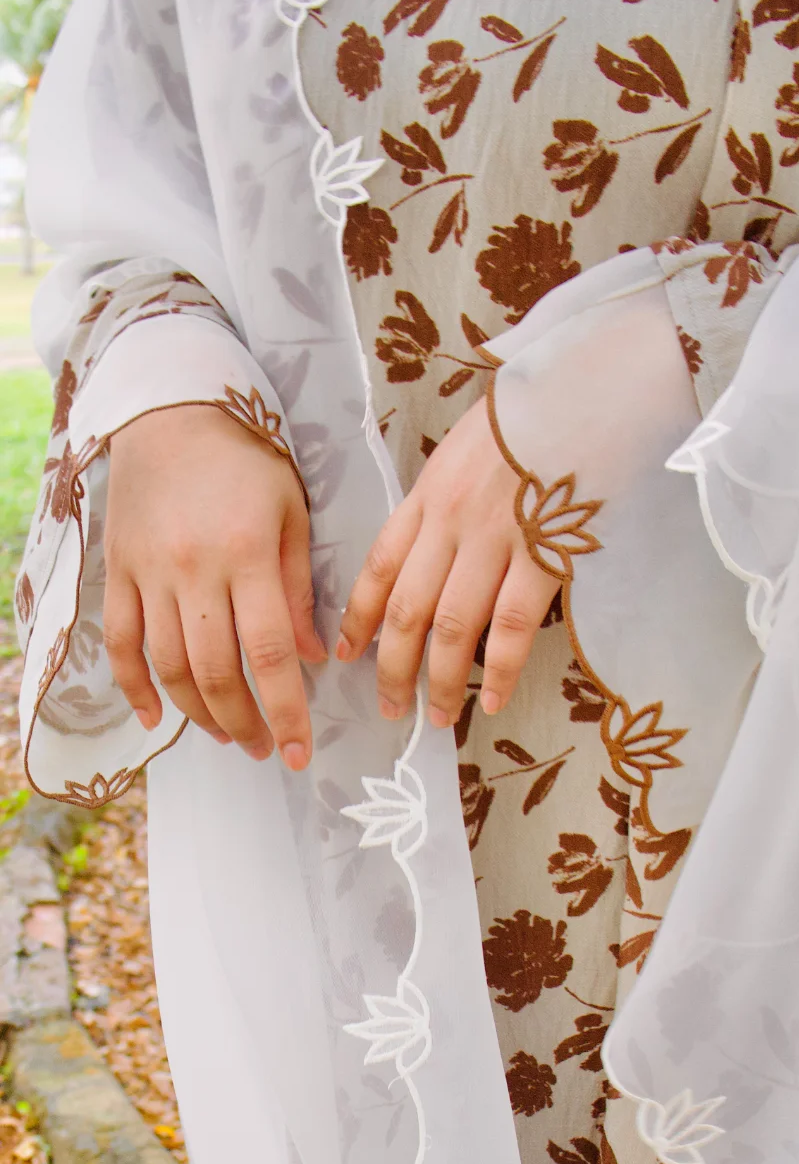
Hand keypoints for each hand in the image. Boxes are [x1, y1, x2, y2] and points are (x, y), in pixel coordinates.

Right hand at [104, 404, 326, 768]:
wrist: (173, 413)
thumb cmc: (247, 462)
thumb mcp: (292, 514)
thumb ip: (300, 589)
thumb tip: (313, 659)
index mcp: (247, 555)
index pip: (269, 653)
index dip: (285, 710)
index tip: (300, 750)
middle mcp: (194, 569)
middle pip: (215, 670)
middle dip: (244, 723)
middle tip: (268, 750)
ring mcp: (150, 573)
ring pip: (168, 665)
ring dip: (199, 713)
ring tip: (229, 735)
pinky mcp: (119, 571)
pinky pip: (121, 642)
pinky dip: (135, 688)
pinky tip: (157, 720)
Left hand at [337, 397, 558, 727]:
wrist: (592, 386)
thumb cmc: (535, 413)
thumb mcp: (468, 447)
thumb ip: (447, 498)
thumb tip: (436, 547)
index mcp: (429, 493)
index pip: (379, 566)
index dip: (358, 618)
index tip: (346, 653)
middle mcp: (452, 521)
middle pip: (407, 609)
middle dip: (392, 667)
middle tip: (391, 707)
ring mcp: (498, 540)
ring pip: (454, 627)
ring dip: (441, 680)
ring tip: (437, 716)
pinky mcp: (545, 555)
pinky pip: (513, 626)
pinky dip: (500, 670)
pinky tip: (492, 700)